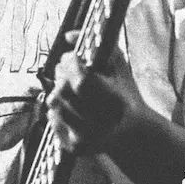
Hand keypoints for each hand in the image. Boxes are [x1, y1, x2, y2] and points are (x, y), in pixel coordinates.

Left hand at [45, 31, 146, 154]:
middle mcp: (101, 125)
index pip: (81, 81)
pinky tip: (66, 101)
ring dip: (57, 88)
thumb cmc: (124, 93)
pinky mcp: (74, 148)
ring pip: (56, 104)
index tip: (72, 56)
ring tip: (67, 83)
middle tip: (67, 66)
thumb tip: (66, 35)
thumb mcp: (119, 66)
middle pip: (65, 91)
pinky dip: (55, 106)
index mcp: (116, 102)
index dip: (71, 64)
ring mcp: (86, 139)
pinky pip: (52, 119)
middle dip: (62, 73)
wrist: (132, 135)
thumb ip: (99, 45)